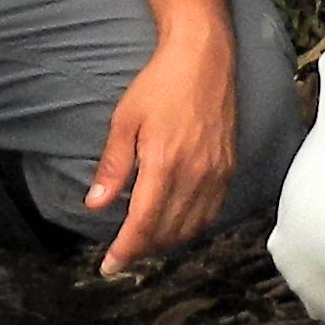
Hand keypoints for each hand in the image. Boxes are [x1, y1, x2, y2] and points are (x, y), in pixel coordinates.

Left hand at [83, 25, 241, 275]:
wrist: (205, 58)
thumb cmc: (160, 84)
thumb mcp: (125, 120)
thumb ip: (113, 167)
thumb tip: (95, 205)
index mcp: (165, 164)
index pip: (144, 224)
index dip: (125, 250)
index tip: (109, 266)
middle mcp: (195, 175)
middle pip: (168, 232)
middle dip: (143, 250)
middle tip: (122, 254)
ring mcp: (216, 173)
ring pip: (191, 227)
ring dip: (167, 243)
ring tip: (145, 243)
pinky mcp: (229, 168)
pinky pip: (211, 212)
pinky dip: (191, 227)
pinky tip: (176, 225)